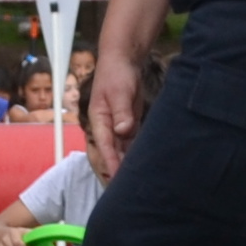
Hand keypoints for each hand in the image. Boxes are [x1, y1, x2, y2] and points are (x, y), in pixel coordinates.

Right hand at [86, 53, 142, 168]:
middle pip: (114, 151)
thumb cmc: (116, 73)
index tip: (116, 179)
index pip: (106, 145)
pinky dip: (138, 150)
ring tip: (139, 179)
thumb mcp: (119, 92)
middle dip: (120, 167)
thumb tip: (123, 131)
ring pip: (124, 147)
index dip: (111, 162)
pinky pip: (133, 140)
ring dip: (130, 161)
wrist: (123, 59)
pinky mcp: (130, 121)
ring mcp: (119, 124)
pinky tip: (146, 161)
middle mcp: (108, 126)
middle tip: (130, 186)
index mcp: (99, 119)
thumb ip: (121, 112)